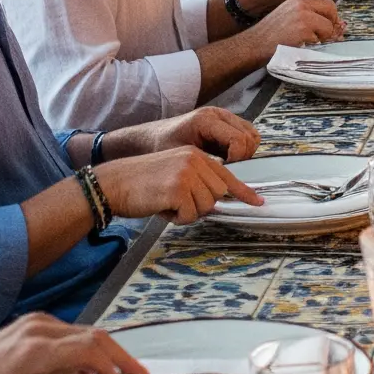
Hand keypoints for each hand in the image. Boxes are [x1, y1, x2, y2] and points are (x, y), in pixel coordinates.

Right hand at [96, 143, 264, 221]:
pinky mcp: (177, 188)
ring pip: (205, 206)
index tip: (258, 202)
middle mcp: (194, 160)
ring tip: (166, 202)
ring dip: (187, 212)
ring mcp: (186, 173)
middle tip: (176, 202)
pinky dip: (176, 218)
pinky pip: (189, 215)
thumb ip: (197, 181)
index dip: (243, 192)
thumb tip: (217, 201)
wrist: (114, 183)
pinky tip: (161, 207)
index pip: (227, 175)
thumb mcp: (174, 173)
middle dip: (200, 205)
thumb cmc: (142, 184)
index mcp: (195, 155)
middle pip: (217, 195)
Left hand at [122, 108, 260, 163]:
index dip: (236, 159)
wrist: (151, 137)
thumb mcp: (180, 158)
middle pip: (249, 137)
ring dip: (245, 152)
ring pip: (252, 135)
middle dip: (242, 157)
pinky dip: (243, 148)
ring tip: (228, 164)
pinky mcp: (225, 121)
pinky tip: (228, 158)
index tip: (223, 170)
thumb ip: (202, 168)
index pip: (238, 140)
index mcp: (206, 120)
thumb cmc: (162, 147)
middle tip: (226, 169)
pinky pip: (246, 133)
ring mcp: (223, 115)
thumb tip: (223, 183)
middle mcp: (218, 114)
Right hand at [246, 0, 345, 56]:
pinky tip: (300, 46)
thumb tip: (340, 24)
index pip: (327, 2)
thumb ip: (312, 17)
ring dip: (322, 38)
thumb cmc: (272, 35)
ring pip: (328, 27)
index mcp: (299, 0)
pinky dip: (314, 46)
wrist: (254, 44)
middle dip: (330, 25)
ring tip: (306, 42)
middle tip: (321, 36)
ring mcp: (303, 17)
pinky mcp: (303, 31)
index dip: (331, 16)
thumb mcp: (291, 17)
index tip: (327, 26)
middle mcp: (302, 5)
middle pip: (331, 10)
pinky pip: (320, 39)